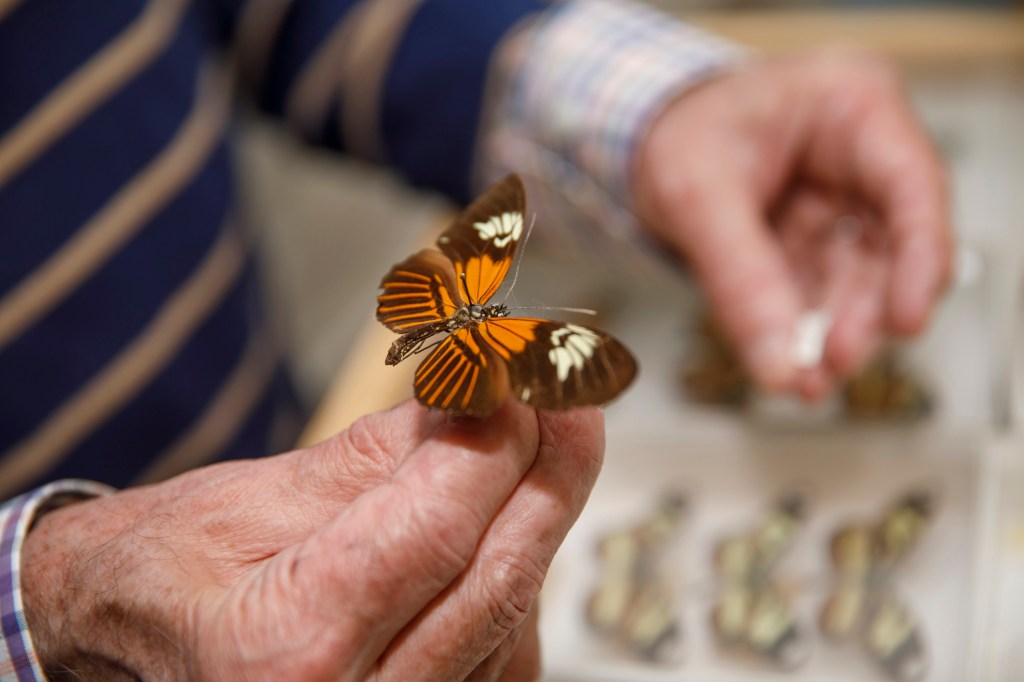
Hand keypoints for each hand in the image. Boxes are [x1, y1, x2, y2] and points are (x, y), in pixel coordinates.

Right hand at [20, 399, 602, 680]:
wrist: (144, 643)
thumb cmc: (174, 573)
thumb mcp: (257, 493)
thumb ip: (386, 450)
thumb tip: (483, 385)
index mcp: (287, 655)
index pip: (434, 530)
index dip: (493, 435)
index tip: (523, 362)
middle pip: (495, 576)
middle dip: (549, 465)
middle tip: (571, 382)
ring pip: (514, 609)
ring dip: (538, 508)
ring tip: (541, 425)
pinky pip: (508, 638)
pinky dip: (515, 559)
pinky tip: (508, 505)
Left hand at [634, 49, 952, 398]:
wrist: (640, 133)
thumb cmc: (675, 129)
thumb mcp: (696, 194)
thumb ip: (739, 278)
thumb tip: (778, 367)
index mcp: (852, 105)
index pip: (912, 184)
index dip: (920, 257)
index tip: (905, 322)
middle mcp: (861, 153)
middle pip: (890, 242)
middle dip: (862, 311)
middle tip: (831, 364)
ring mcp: (840, 201)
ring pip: (856, 278)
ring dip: (833, 332)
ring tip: (805, 381)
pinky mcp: (813, 240)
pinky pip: (815, 291)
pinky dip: (801, 329)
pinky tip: (788, 366)